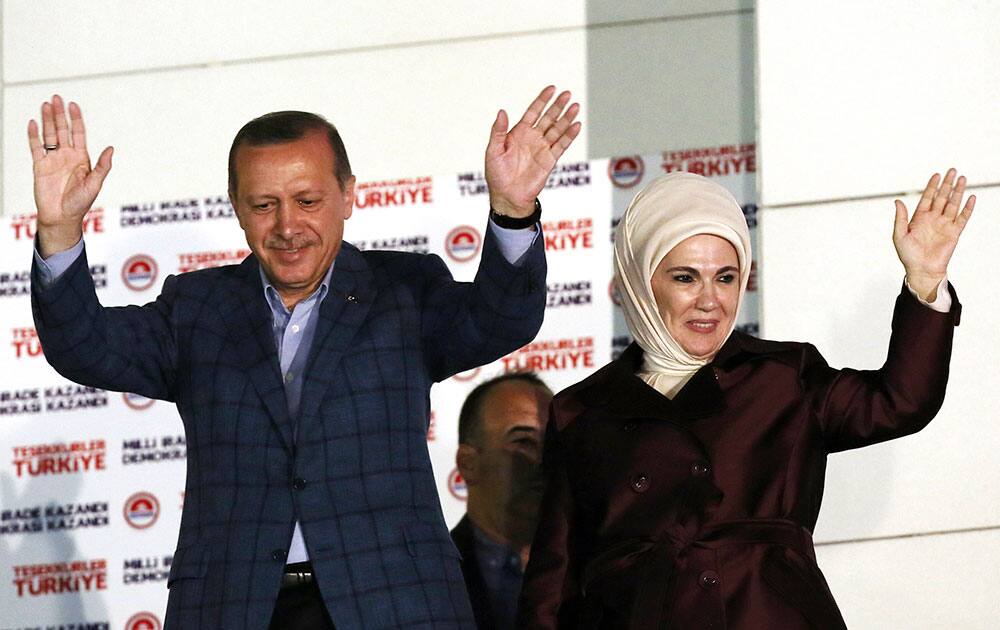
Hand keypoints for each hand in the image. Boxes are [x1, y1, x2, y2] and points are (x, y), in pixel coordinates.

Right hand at [28, 95, 112, 256]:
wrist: (62, 217)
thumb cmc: (80, 203)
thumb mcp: (95, 184)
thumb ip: (102, 166)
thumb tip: (111, 149)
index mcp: (82, 158)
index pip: (78, 133)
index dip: (76, 119)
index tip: (73, 105)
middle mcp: (67, 156)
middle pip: (62, 129)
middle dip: (60, 114)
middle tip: (57, 98)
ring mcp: (53, 159)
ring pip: (49, 134)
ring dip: (47, 120)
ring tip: (45, 105)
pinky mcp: (39, 165)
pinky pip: (36, 147)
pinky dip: (34, 135)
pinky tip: (33, 123)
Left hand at [485, 86, 580, 216]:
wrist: (507, 196)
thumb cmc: (497, 174)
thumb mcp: (493, 150)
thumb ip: (498, 131)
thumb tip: (502, 112)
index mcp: (519, 133)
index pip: (533, 112)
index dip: (542, 100)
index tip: (551, 89)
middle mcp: (533, 138)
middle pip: (549, 118)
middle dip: (558, 106)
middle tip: (567, 94)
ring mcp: (542, 149)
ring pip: (557, 130)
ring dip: (567, 119)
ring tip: (575, 107)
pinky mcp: (550, 160)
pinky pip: (561, 146)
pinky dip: (569, 136)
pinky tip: (576, 125)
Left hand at [893, 168, 974, 300]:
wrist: (922, 270)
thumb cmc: (908, 255)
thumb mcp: (899, 235)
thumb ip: (900, 218)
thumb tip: (897, 200)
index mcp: (919, 218)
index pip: (928, 198)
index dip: (932, 186)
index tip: (936, 174)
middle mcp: (933, 219)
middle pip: (942, 197)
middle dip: (947, 184)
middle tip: (952, 170)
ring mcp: (944, 225)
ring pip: (953, 204)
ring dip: (958, 191)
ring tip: (962, 178)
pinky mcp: (954, 233)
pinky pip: (963, 218)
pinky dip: (967, 208)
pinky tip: (971, 197)